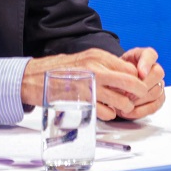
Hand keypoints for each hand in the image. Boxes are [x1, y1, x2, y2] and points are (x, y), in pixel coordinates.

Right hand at [21, 48, 165, 121]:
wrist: (33, 77)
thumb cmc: (62, 69)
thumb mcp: (86, 59)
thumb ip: (105, 65)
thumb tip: (128, 75)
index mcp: (98, 57)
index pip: (129, 69)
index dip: (136, 79)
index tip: (136, 85)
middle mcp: (95, 69)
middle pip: (129, 83)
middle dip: (137, 93)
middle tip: (137, 98)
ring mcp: (88, 86)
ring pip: (119, 100)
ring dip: (124, 106)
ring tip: (121, 107)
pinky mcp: (80, 101)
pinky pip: (104, 111)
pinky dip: (109, 114)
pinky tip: (107, 112)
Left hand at [118, 46, 166, 118]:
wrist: (112, 86)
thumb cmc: (113, 75)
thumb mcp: (112, 67)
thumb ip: (120, 68)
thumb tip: (133, 77)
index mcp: (143, 56)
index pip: (151, 54)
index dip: (146, 64)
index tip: (140, 74)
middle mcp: (154, 69)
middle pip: (158, 74)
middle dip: (142, 86)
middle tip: (126, 94)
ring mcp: (158, 84)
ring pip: (157, 91)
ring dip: (140, 99)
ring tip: (125, 104)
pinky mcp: (157, 99)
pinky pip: (155, 105)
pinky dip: (141, 111)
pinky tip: (129, 112)